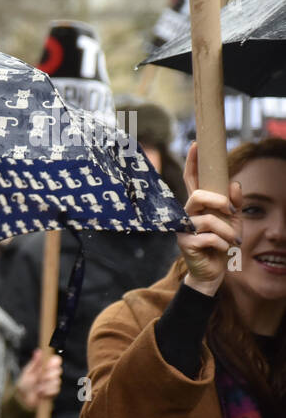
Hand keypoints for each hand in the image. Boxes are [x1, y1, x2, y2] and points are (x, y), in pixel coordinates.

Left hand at [15, 348, 62, 408]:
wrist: (22, 399)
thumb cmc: (23, 384)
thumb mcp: (28, 372)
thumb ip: (35, 363)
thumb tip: (38, 351)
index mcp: (45, 367)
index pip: (56, 360)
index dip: (54, 362)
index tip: (48, 365)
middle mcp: (51, 374)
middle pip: (58, 370)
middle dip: (47, 375)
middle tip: (39, 379)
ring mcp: (53, 383)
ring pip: (57, 381)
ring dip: (45, 385)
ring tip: (37, 388)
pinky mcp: (54, 393)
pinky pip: (55, 390)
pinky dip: (46, 392)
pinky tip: (40, 393)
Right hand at [178, 143, 240, 296]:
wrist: (211, 272)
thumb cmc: (220, 244)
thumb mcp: (233, 221)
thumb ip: (234, 203)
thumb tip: (234, 184)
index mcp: (197, 206)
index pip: (192, 180)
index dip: (193, 163)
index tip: (196, 145)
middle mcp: (186, 214)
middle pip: (198, 196)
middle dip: (219, 202)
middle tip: (231, 212)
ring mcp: (183, 229)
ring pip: (208, 220)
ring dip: (227, 231)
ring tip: (232, 241)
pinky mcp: (185, 243)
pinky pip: (210, 237)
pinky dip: (222, 244)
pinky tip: (220, 250)